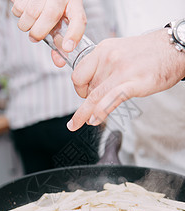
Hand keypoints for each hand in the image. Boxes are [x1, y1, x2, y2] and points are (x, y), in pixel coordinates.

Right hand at [11, 0, 85, 52]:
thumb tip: (59, 63)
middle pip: (51, 15)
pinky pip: (18, 7)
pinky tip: (24, 11)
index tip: (67, 48)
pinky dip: (18, 14)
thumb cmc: (54, 10)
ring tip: (30, 23)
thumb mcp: (61, 23)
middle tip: (35, 37)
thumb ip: (60, 43)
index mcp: (74, 5)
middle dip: (39, 32)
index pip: (78, 20)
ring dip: (26, 25)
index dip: (74, 35)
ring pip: (31, 12)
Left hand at [67, 29, 184, 130]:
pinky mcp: (133, 83)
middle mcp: (109, 58)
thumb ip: (104, 67)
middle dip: (87, 102)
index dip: (78, 89)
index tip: (83, 95)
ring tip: (82, 122)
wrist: (172, 48)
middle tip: (91, 108)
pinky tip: (94, 120)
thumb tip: (94, 85)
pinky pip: (110, 99)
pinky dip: (100, 112)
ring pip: (95, 96)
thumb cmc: (148, 52)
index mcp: (103, 50)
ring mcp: (121, 71)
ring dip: (86, 113)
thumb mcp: (118, 51)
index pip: (78, 74)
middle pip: (87, 88)